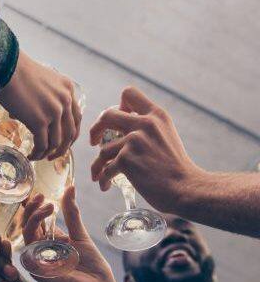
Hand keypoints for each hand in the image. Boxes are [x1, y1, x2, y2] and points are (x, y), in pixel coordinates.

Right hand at [0, 51, 80, 160]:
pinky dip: (38, 154)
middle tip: (54, 156)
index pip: (77, 117)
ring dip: (49, 153)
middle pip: (70, 132)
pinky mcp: (39, 120)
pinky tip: (30, 156)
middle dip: (63, 148)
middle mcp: (65, 100)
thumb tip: (27, 115)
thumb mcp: (38, 80)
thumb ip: (42, 96)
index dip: (71, 134)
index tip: (63, 143)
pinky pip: (42, 144)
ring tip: (39, 157)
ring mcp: (54, 111)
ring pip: (57, 142)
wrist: (4, 67)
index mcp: (67, 89)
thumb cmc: (14, 71)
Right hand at [21, 187, 119, 281]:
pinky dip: (35, 226)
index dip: (36, 207)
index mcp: (52, 243)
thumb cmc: (92, 267)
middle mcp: (42, 249)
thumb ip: (71, 213)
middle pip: (29, 224)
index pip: (38, 221)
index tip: (40, 193)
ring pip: (27, 230)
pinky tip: (46, 219)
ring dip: (35, 215)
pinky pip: (29, 242)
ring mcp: (37, 258)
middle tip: (40, 196)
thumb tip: (70, 188)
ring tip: (48, 205)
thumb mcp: (80, 234)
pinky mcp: (34, 265)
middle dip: (32, 208)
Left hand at [89, 86, 200, 212]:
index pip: (129, 93)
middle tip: (94, 142)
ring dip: (98, 165)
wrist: (186, 188)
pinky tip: (105, 186)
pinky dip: (103, 179)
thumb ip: (147, 128)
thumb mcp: (166, 136)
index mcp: (156, 115)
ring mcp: (135, 141)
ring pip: (103, 150)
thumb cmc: (176, 168)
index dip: (117, 106)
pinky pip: (105, 169)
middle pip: (107, 115)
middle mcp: (145, 124)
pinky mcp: (126, 159)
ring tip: (99, 175)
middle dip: (95, 129)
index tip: (115, 122)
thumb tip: (122, 131)